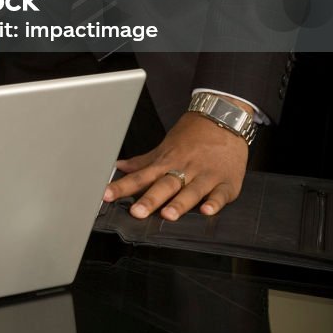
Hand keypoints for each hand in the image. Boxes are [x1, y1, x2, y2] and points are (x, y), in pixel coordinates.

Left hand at [102, 111, 248, 220]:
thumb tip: (120, 167)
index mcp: (167, 161)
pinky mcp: (226, 182)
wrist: (223, 117)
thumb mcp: (166, 146)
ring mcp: (205, 175)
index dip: (122, 187)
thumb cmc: (193, 134)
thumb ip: (144, 161)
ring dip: (179, 203)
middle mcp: (184, 169)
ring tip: (167, 215)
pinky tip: (207, 211)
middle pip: (164, 185)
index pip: (140, 176)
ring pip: (191, 191)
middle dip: (150, 199)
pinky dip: (214, 202)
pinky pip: (220, 194)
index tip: (106, 195)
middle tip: (136, 212)